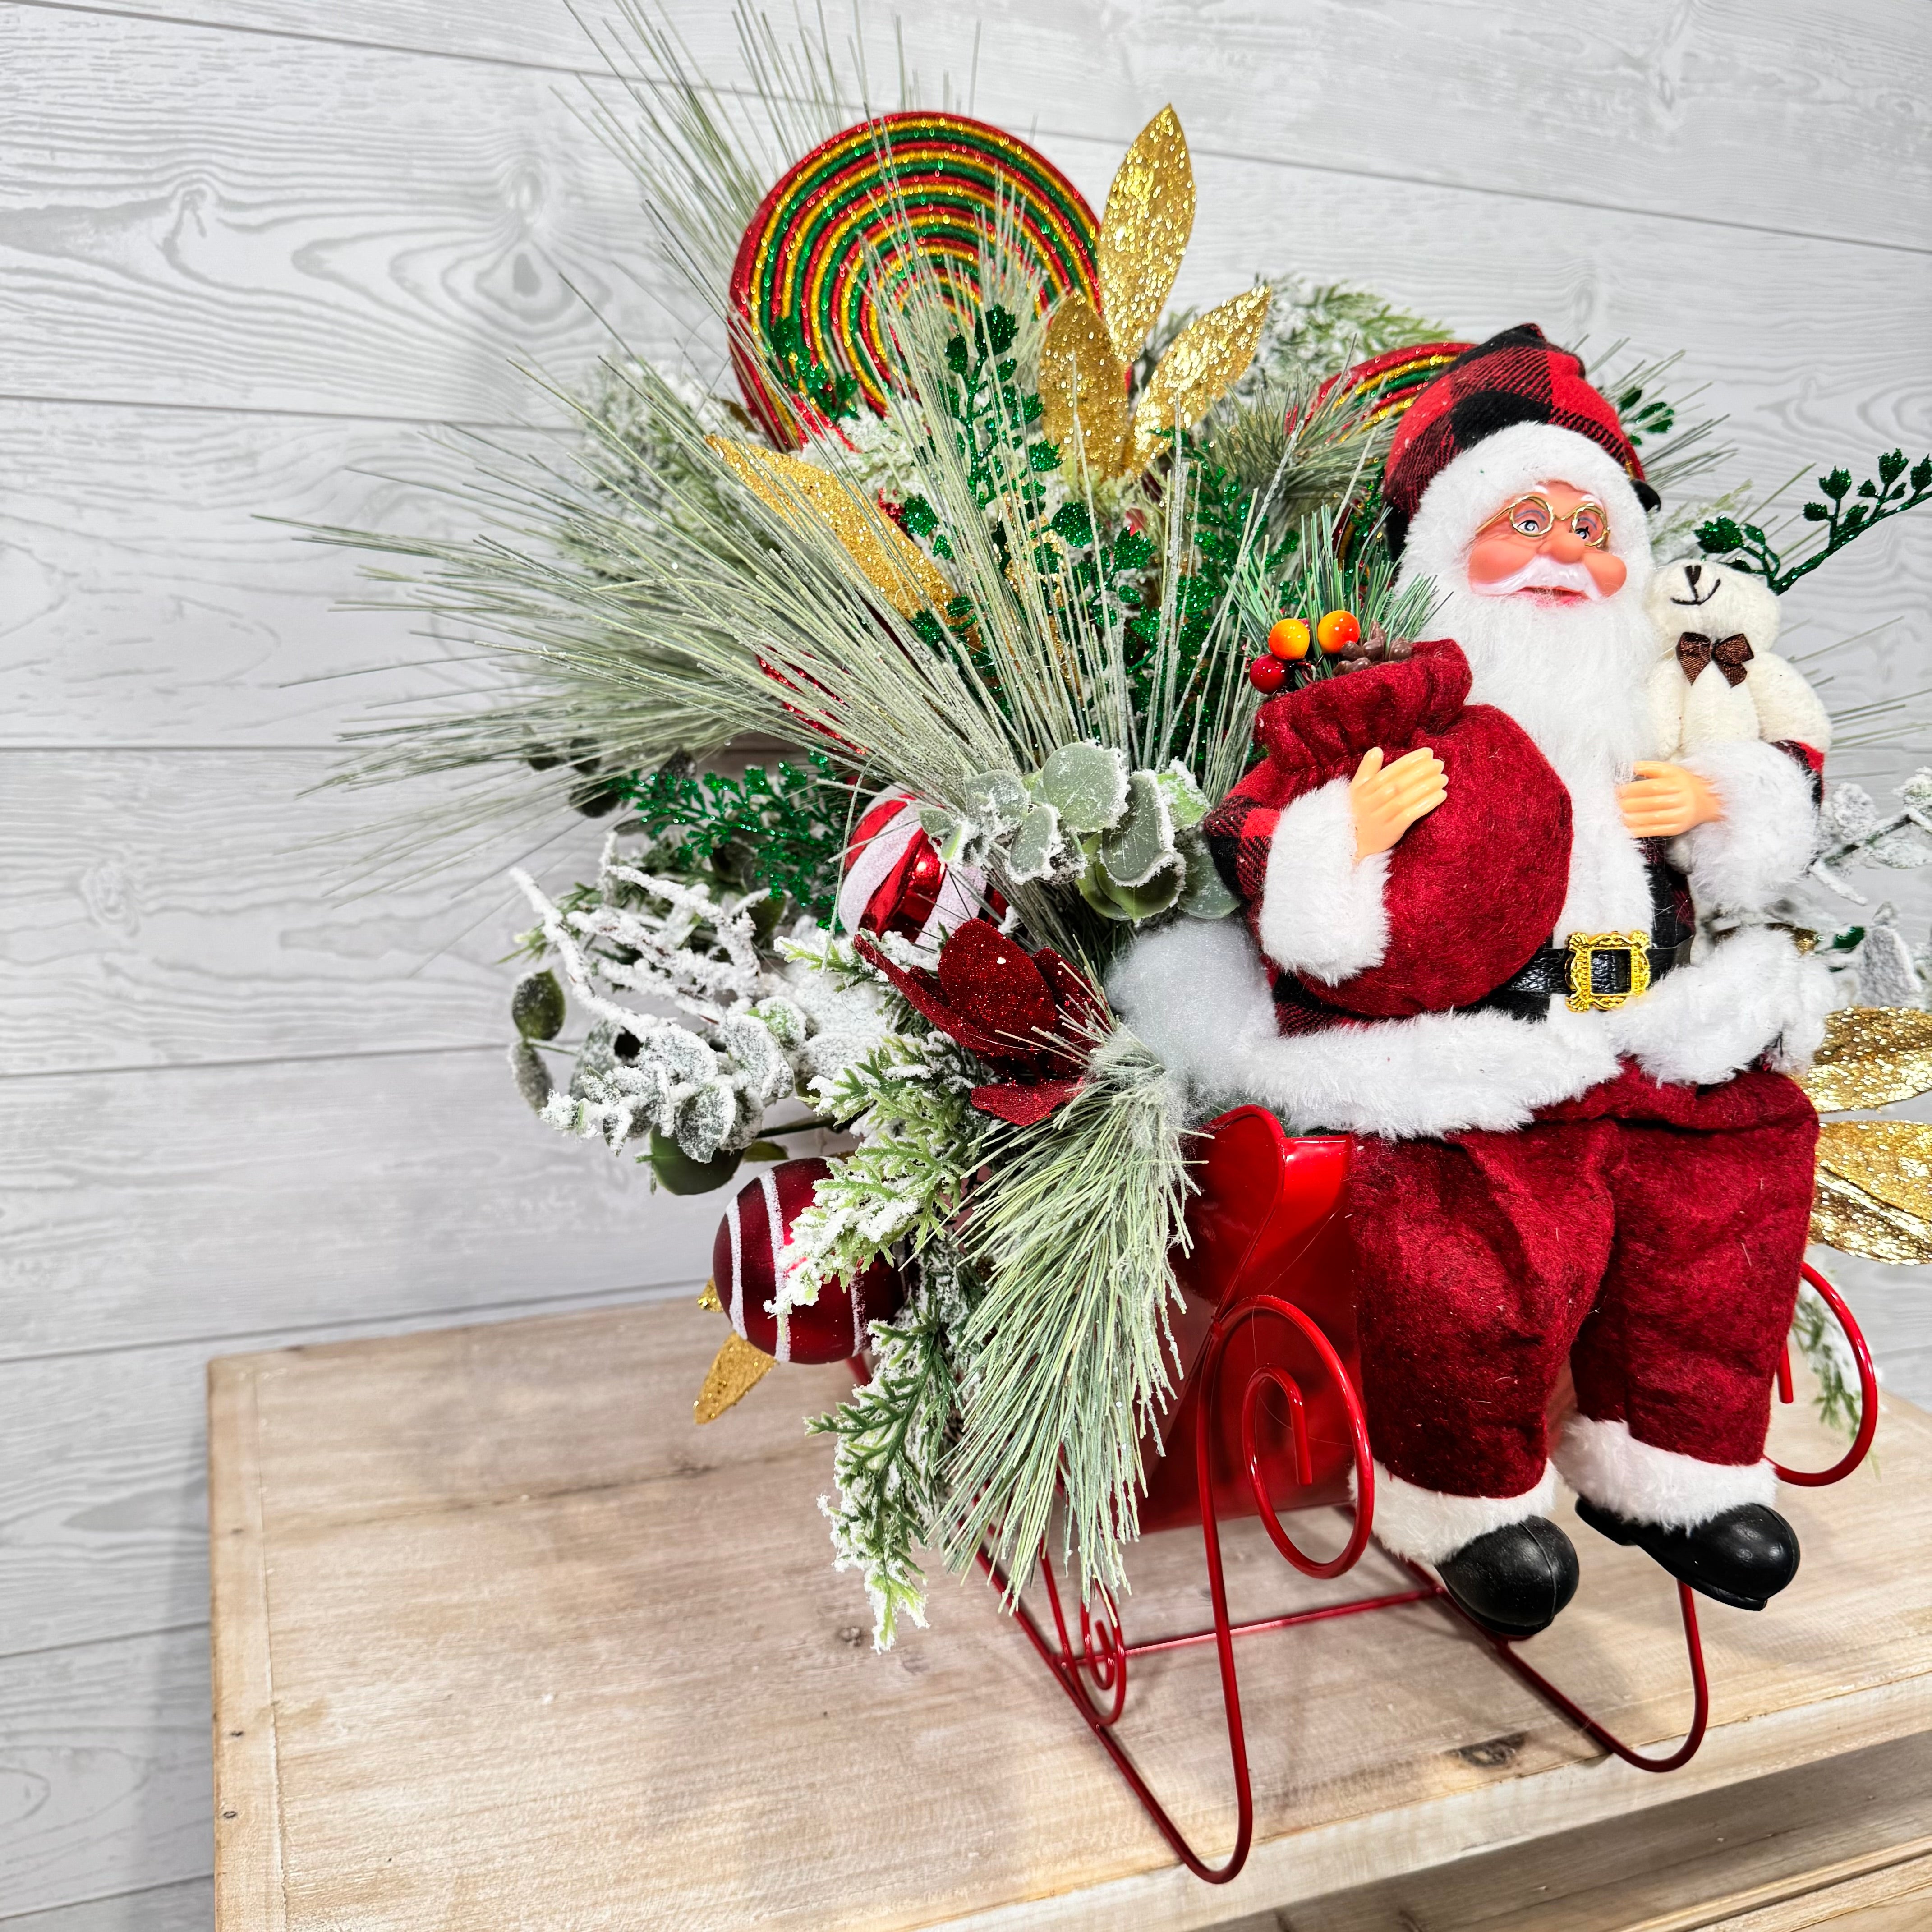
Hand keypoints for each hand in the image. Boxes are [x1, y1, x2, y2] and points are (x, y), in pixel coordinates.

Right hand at [1351, 746, 1446, 861]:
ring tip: (1443, 778)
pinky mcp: (1390, 832)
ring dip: (1427, 787)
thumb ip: (1367, 769)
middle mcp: (1371, 802)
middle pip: (1399, 784)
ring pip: (1406, 799)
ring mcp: (1380, 818)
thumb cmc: (1360, 812)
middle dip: (1421, 772)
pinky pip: (1410, 816)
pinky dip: (1426, 804)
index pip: (1390, 771)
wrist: (1353, 843)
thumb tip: (1377, 750)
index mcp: (1363, 789)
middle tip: (1439, 764)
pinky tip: (1440, 795)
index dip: (1410, 761)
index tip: (1428, 753)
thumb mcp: (1357, 789)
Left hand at [1618, 761, 1722, 838]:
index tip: (1616, 791)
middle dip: (1628, 804)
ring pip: (1651, 819)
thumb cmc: (1684, 783)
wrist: (1708, 801)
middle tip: (1613, 805)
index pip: (1651, 787)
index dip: (1631, 790)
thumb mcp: (1671, 770)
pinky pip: (1654, 831)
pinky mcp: (1677, 829)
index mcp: (1677, 783)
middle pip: (1649, 804)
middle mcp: (1679, 800)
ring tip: (1616, 816)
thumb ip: (1650, 767)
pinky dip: (1638, 831)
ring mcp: (1679, 816)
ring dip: (1630, 818)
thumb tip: (1630, 766)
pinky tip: (1626, 829)